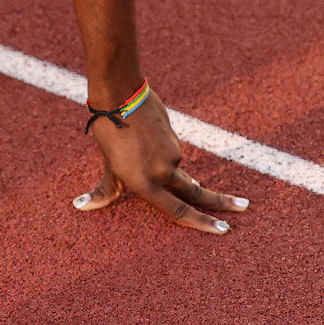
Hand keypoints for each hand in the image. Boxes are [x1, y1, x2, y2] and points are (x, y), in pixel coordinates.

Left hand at [73, 90, 248, 234]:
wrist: (120, 94)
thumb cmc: (108, 132)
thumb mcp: (108, 164)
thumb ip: (106, 189)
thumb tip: (80, 205)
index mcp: (144, 184)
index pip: (178, 211)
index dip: (202, 223)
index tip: (223, 230)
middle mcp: (161, 173)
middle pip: (197, 193)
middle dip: (221, 202)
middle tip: (243, 208)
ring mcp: (171, 154)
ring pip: (177, 169)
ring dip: (171, 169)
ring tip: (140, 148)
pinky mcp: (175, 138)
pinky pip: (172, 151)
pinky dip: (164, 151)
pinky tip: (146, 136)